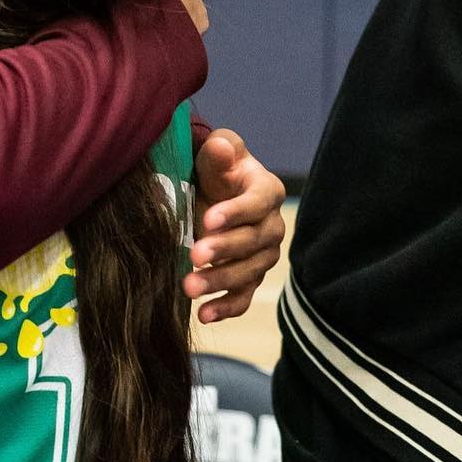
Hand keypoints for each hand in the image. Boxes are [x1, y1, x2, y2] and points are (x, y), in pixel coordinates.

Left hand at [185, 129, 286, 323]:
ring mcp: (263, 255)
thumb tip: (220, 147)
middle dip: (224, 250)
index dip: (235, 212)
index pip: (256, 203)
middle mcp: (272, 226)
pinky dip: (226, 307)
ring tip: (189, 286)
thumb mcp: (215, 154)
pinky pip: (244, 296)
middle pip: (253, 242)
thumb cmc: (215, 168)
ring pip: (248, 272)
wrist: (211, 191)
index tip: (208, 219)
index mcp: (267, 191)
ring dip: (220, 281)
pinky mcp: (250, 277)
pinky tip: (204, 313)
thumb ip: (218, 151)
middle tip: (194, 254)